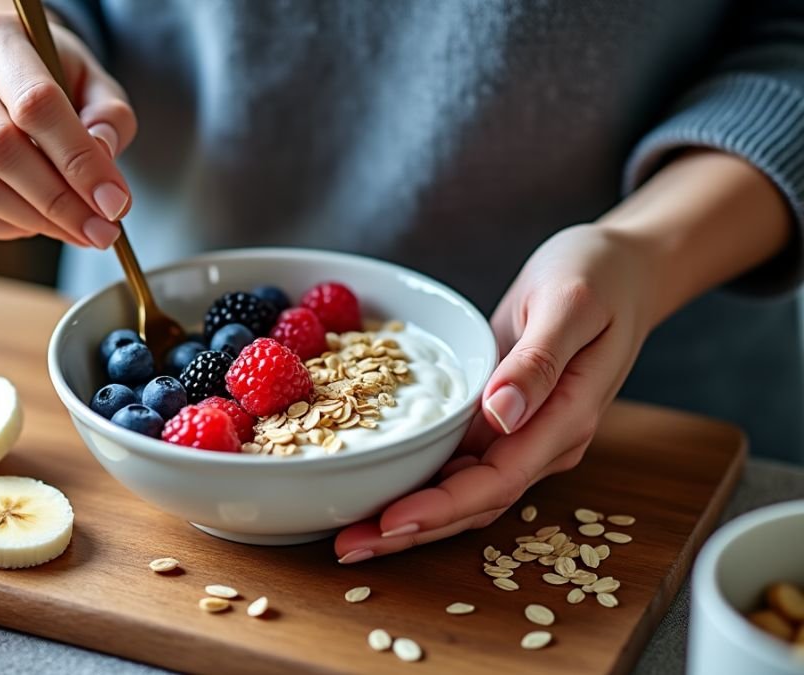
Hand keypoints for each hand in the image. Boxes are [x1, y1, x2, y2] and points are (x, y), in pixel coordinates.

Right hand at [0, 8, 135, 248]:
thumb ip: (108, 118)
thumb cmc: (52, 78)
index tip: (115, 203)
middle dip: (60, 201)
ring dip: (35, 220)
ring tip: (78, 228)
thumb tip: (101, 159)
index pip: (35, 104)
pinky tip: (37, 222)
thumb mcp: (92, 82)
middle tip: (102, 231)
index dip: (79, 160)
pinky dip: (5, 228)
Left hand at [334, 224, 657, 562]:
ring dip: (408, 514)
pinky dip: (418, 479)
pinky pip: (457, 461)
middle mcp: (543, 440)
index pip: (497, 482)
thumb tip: (502, 414)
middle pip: (473, 503)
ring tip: (349, 532)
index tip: (390, 522)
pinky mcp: (502, 419)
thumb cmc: (599, 277)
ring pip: (462, 491)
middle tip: (348, 546)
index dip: (442, 507)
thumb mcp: (569, 306)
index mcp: (564, 419)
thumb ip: (538, 363)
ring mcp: (522, 434)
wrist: (622, 268)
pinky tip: (377, 486)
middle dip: (411, 529)